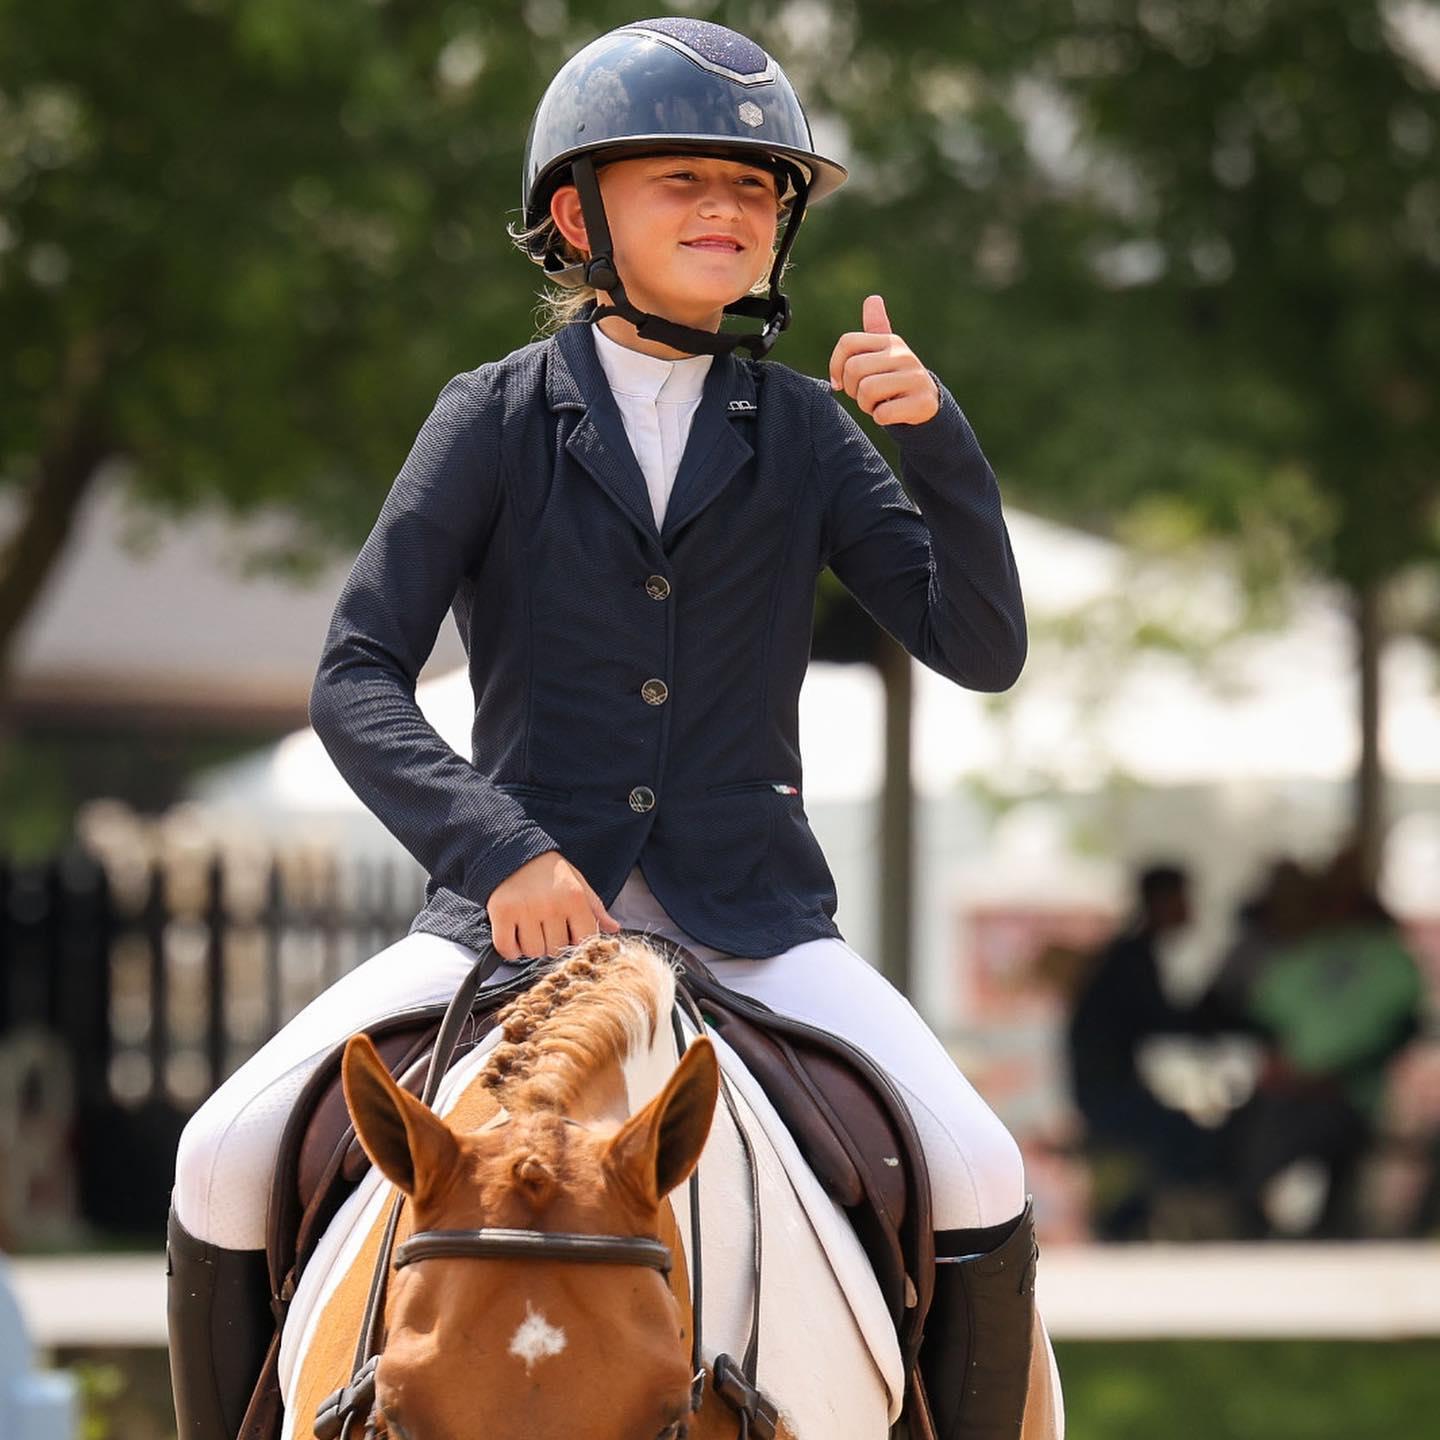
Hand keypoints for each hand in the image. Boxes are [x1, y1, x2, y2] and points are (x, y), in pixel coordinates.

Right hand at [487, 850, 621, 959]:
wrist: (514, 851)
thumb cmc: (549, 872)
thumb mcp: (578, 884)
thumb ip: (595, 909)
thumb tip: (614, 929)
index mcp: (574, 898)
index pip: (584, 940)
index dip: (576, 941)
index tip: (568, 933)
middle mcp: (551, 905)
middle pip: (555, 950)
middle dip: (551, 942)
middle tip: (545, 925)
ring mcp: (525, 909)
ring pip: (532, 952)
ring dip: (530, 946)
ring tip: (529, 927)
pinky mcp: (501, 913)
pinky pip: (506, 949)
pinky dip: (510, 949)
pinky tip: (514, 935)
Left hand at [828, 294, 939, 425]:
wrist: (927, 405)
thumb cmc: (895, 380)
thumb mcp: (884, 354)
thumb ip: (875, 329)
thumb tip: (873, 299)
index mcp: (890, 341)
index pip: (847, 342)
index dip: (835, 365)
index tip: (839, 383)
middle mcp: (903, 355)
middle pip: (854, 369)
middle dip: (853, 389)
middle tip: (865, 396)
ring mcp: (915, 377)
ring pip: (867, 390)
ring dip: (867, 406)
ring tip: (878, 404)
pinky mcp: (922, 402)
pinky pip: (882, 413)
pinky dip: (881, 419)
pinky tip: (891, 414)